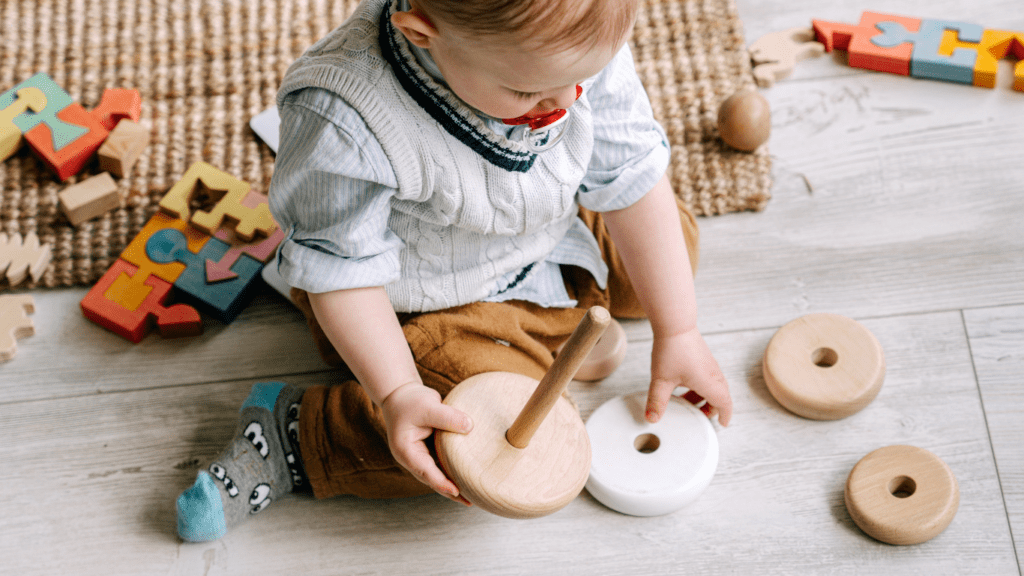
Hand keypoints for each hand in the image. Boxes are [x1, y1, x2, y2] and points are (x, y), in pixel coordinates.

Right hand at [379, 382, 473, 503]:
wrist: (400, 394)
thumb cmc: (410, 400)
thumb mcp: (429, 406)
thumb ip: (448, 417)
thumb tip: (470, 427)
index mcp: (406, 451)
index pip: (426, 471)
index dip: (441, 482)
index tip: (456, 492)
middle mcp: (411, 457)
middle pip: (432, 479)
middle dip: (450, 491)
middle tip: (470, 502)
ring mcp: (419, 456)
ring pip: (437, 474)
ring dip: (452, 484)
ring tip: (472, 495)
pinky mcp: (428, 450)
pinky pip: (441, 464)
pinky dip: (452, 470)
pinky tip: (466, 476)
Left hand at [645, 327, 732, 425]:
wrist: (675, 324)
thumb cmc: (672, 350)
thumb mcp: (661, 380)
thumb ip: (657, 401)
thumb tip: (652, 419)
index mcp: (708, 383)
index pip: (725, 404)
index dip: (725, 416)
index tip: (722, 424)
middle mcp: (713, 374)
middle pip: (721, 397)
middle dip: (712, 409)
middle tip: (698, 416)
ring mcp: (709, 365)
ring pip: (714, 387)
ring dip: (704, 397)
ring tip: (686, 402)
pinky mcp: (703, 358)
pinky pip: (708, 377)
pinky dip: (701, 387)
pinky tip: (683, 386)